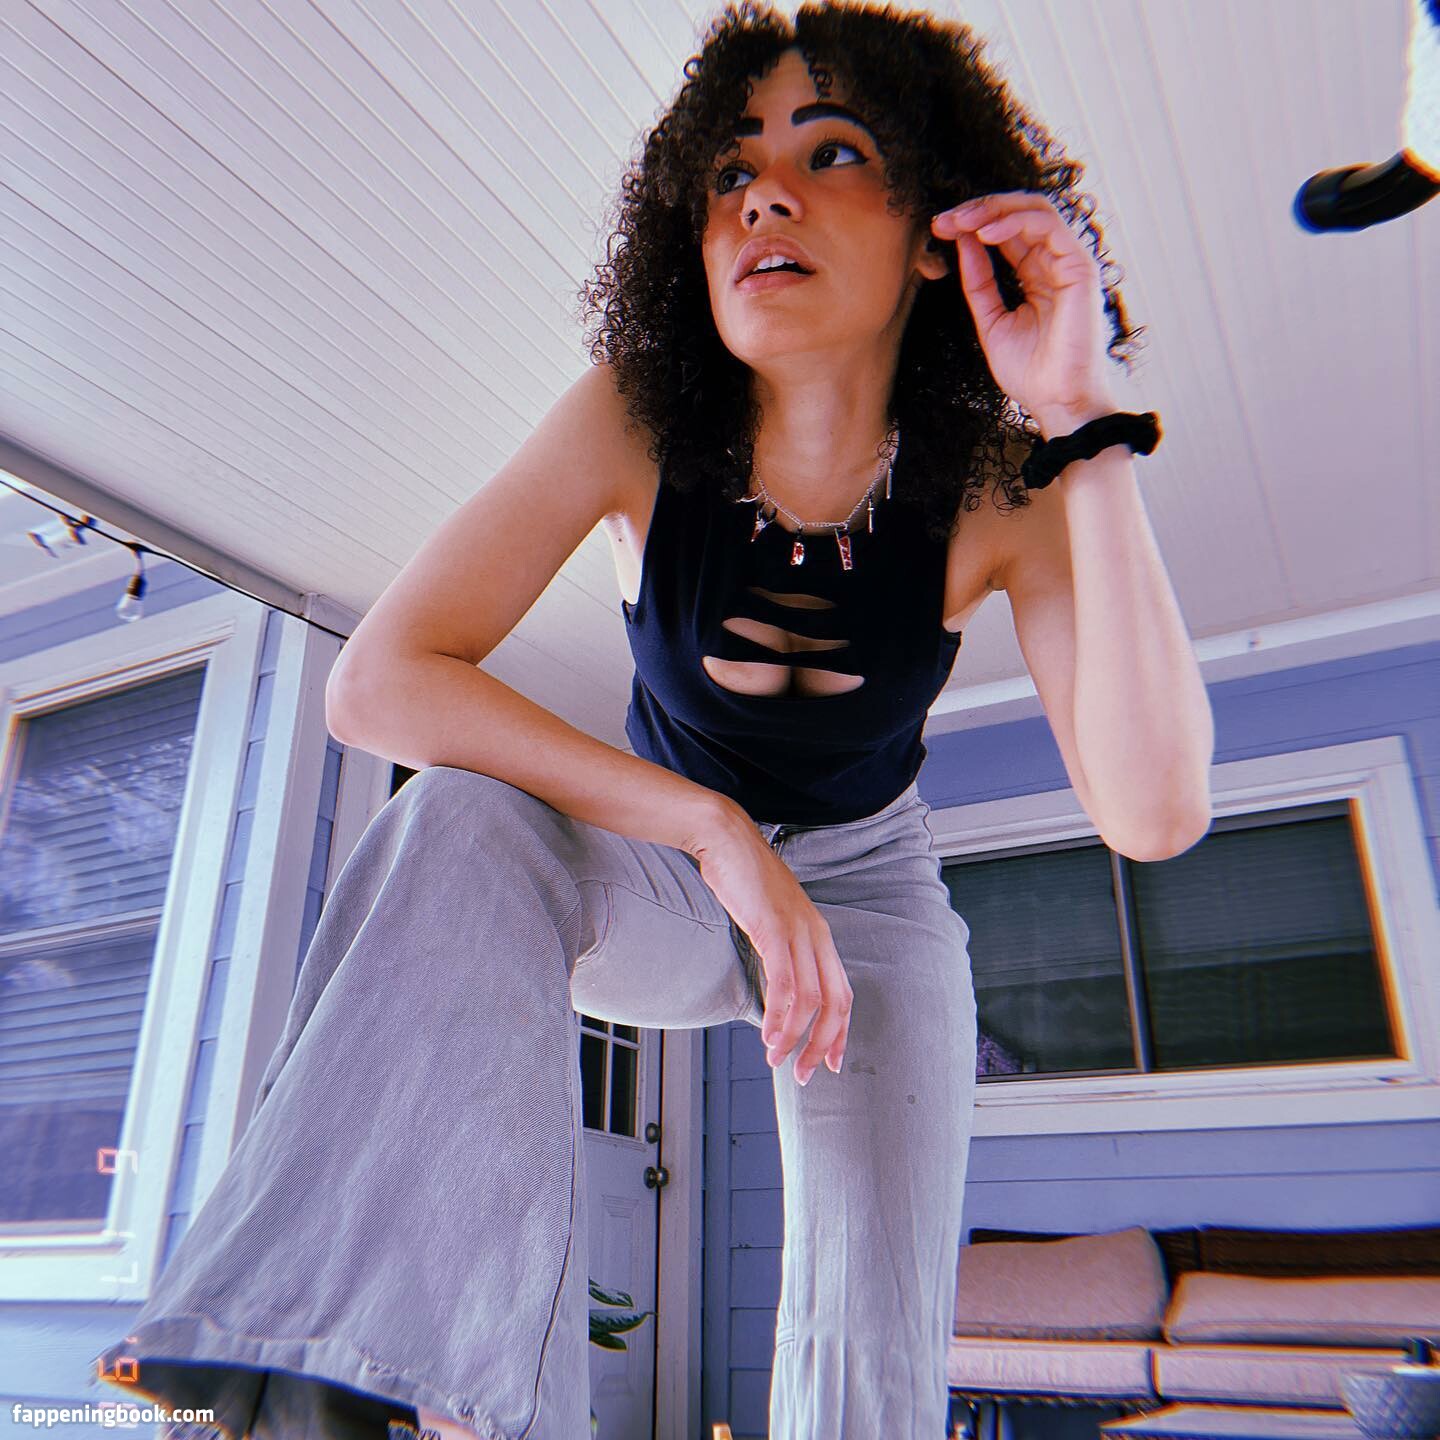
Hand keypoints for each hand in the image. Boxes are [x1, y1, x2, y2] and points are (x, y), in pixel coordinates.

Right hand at [690, 818, 851, 1084]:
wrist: (724, 838)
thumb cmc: (740, 876)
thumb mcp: (767, 917)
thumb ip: (777, 947)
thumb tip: (773, 981)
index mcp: (818, 933)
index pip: (842, 992)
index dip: (839, 1031)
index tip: (831, 1060)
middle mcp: (816, 934)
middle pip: (835, 1002)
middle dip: (823, 1044)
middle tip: (807, 1074)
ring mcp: (797, 930)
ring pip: (810, 999)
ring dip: (794, 1036)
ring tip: (776, 1058)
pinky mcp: (773, 928)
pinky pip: (784, 983)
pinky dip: (779, 1014)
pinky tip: (769, 1034)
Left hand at [931, 190, 1114, 423]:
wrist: (1056, 402)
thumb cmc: (1030, 373)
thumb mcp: (990, 322)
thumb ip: (979, 283)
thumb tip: (963, 243)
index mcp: (1036, 276)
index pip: (1005, 233)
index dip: (971, 225)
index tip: (938, 229)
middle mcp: (1055, 264)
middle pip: (1018, 213)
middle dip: (977, 210)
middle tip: (944, 220)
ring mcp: (1070, 263)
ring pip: (1035, 209)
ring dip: (992, 209)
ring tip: (960, 222)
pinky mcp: (1080, 268)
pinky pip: (1048, 226)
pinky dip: (1013, 222)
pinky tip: (983, 234)